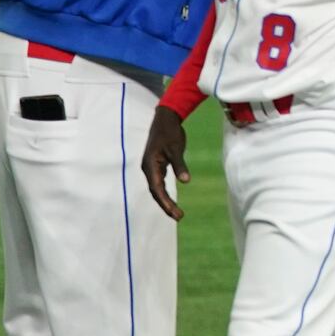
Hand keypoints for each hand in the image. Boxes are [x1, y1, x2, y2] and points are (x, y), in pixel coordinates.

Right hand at [139, 106, 188, 221]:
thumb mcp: (176, 148)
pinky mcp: (157, 165)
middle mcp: (148, 169)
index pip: (157, 189)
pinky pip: (159, 182)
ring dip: (165, 201)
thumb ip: (180, 165)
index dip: (165, 202)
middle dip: (166, 205)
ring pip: (157, 188)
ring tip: (176, 213)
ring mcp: (152, 167)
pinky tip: (171, 200)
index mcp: (150, 166)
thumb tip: (186, 181)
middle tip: (179, 216)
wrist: (165, 118)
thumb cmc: (170, 132)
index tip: (175, 213)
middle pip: (156, 192)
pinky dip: (165, 192)